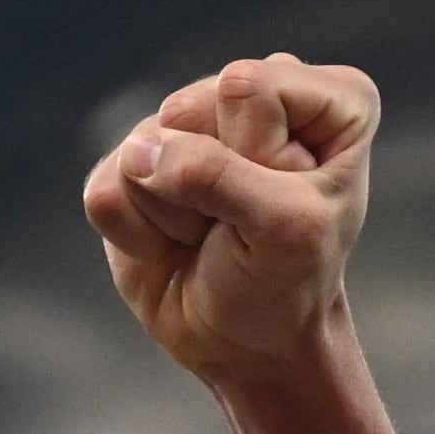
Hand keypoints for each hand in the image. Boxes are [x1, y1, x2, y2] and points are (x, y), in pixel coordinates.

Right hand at [81, 54, 378, 388]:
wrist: (247, 346)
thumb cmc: (286, 284)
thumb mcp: (284, 232)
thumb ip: (220, 176)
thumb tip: (139, 151)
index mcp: (329, 101)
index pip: (249, 87)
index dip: (258, 156)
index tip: (288, 205)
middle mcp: (256, 97)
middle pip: (189, 108)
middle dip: (213, 185)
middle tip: (244, 228)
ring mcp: (191, 125)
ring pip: (142, 146)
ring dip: (175, 213)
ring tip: (211, 235)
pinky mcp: (135, 162)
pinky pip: (106, 185)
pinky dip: (137, 234)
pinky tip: (172, 244)